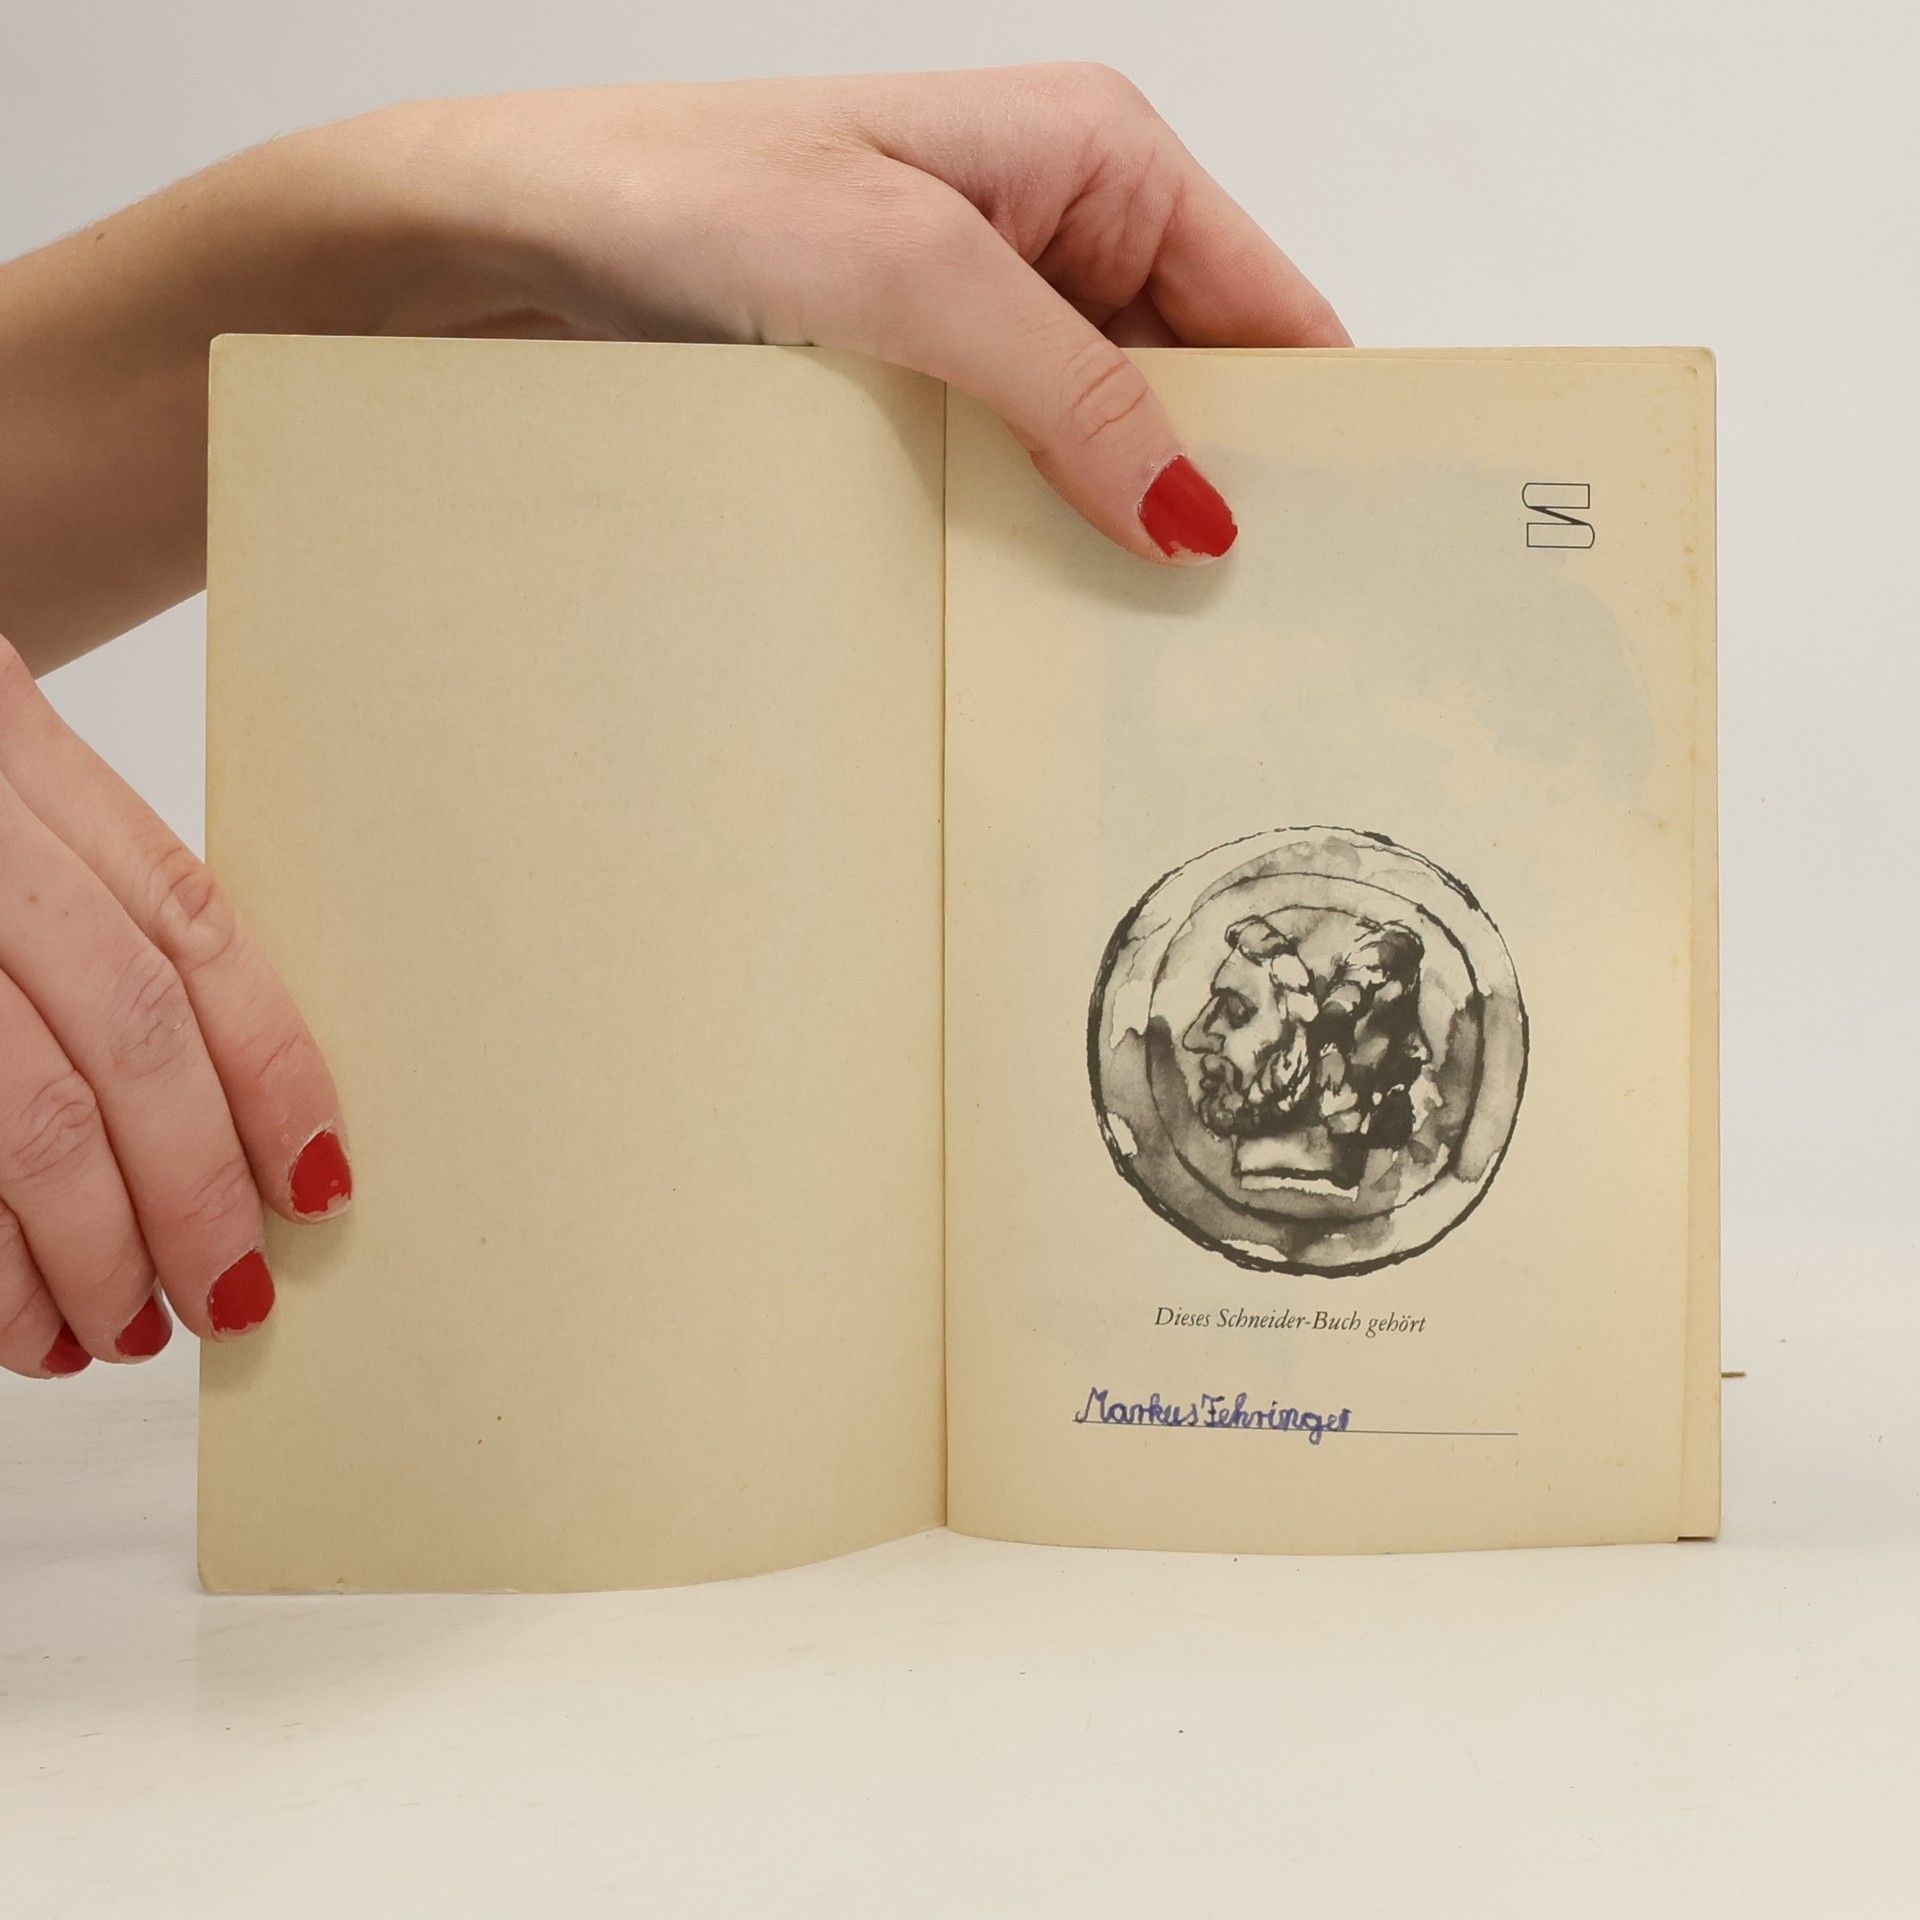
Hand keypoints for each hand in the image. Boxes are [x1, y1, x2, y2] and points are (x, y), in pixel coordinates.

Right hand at [0, 637, 347, 1376]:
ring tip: (129, 1331)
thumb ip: (81, 897)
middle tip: (233, 1292)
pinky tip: (19, 1325)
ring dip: (89, 1254)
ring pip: (26, 1120)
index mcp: (11, 745)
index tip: (319, 1178)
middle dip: (195, 1189)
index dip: (273, 1068)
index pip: (193, 927)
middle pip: (127, 1034)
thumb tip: (219, 1097)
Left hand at [355, 65, 1348, 562]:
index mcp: (1096, 155)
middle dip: (1209, 484)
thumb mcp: (914, 282)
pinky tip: (1037, 591)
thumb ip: (1071, 392)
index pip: (1262, 300)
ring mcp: (982, 300)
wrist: (517, 232)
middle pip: (1191, 376)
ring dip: (1112, 515)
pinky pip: (1015, 453)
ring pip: (1100, 427)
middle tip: (1229, 619)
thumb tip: (1189, 507)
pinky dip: (1033, 519)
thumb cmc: (690, 193)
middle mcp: (1054, 222)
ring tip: (1138, 626)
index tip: (1334, 540)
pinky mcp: (917, 365)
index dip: (1306, 418)